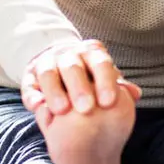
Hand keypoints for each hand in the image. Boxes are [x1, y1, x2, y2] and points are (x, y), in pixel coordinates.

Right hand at [21, 39, 141, 127]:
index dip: (105, 81)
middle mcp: (69, 53)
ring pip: (48, 73)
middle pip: (73, 67)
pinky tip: (38, 107)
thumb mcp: (106, 80)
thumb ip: (120, 88)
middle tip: (87, 109)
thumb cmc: (92, 80)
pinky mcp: (29, 75)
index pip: (100, 62)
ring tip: (62, 111)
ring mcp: (47, 62)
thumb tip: (135, 94)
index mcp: (92, 51)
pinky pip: (29, 84)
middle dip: (80, 88)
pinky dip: (33, 95)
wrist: (63, 68)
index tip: (109, 103)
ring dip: (55, 91)